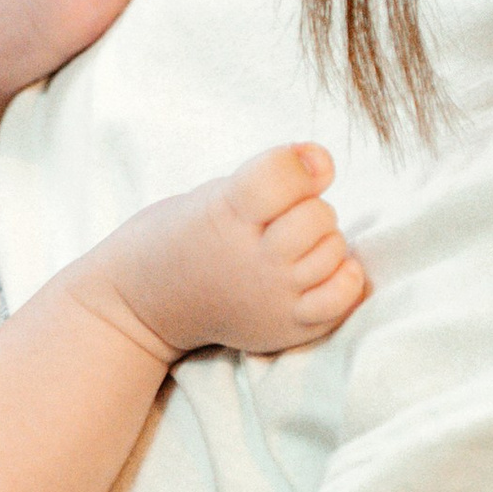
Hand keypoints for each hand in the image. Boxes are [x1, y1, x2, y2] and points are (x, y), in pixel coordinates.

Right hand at [79, 144, 366, 367]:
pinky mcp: (286, 328)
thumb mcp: (217, 191)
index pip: (286, 174)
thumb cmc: (190, 235)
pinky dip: (344, 279)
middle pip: (318, 214)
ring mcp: (272, 296)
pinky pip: (343, 298)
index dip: (298, 164)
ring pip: (335, 250)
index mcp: (227, 214)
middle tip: (278, 219)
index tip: (288, 169)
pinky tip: (325, 269)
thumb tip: (324, 165)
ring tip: (290, 246)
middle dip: (306, 207)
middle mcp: (253, 259)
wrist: (148, 302)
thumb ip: (273, 174)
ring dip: (322, 241)